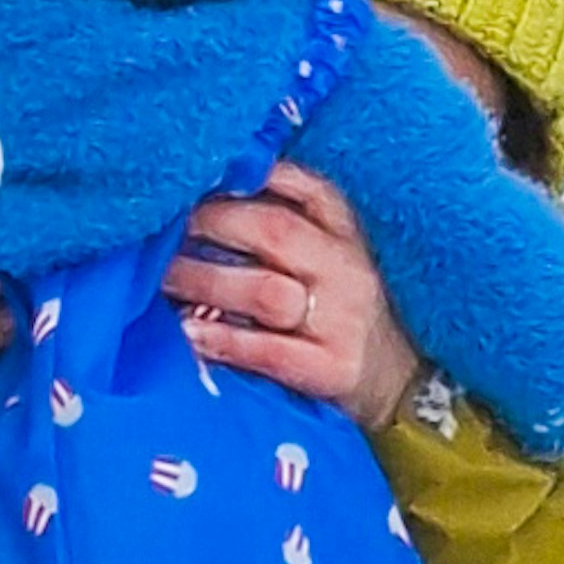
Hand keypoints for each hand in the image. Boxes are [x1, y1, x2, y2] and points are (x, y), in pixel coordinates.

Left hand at [170, 162, 424, 430]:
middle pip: (274, 230)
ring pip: (265, 291)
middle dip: (209, 225)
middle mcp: (348, 269)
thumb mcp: (330, 256)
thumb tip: (205, 191)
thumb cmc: (342, 313)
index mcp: (346, 231)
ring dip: (204, 284)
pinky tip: (188, 335)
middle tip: (160, 232)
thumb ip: (284, 220)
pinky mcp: (334, 369)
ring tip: (163, 282)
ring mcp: (343, 321)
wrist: (404, 387)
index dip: (246, 176)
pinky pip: (269, 351)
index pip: (302, 185)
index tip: (196, 178)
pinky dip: (223, 341)